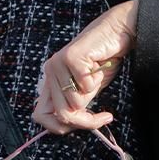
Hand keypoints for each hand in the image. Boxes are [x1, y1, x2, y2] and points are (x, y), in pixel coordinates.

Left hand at [33, 0, 138, 134]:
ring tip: (98, 76)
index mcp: (50, 81)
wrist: (117, 31)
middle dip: (86, 122)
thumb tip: (68, 127)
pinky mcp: (70, 57)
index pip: (41, 116)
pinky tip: (99, 66)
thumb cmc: (104, 60)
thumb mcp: (87, 90)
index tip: (84, 125)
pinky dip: (97, 81)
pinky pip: (85, 87)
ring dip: (93, 94)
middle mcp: (49, 72)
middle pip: (61, 115)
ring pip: (74, 102)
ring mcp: (57, 64)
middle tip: (105, 117)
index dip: (61, 127)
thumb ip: (76, 105)